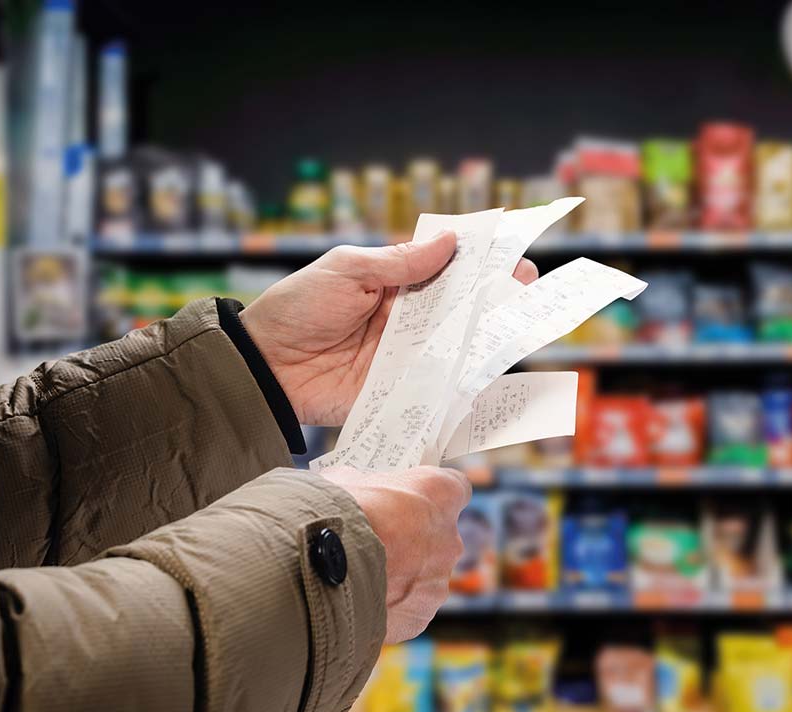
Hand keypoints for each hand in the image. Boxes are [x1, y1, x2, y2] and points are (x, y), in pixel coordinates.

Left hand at [240, 233, 538, 425]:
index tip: (512, 252)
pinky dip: (466, 381)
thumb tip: (450, 241)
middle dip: (495, 296)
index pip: (446, 268)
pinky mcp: (401, 390)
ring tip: (520, 324)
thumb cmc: (297, 308)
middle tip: (526, 287)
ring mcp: (407, 356)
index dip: (479, 260)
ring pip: (458, 344)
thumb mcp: (347, 271)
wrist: (265, 367)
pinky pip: (439, 385)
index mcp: (394, 282)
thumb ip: (400, 262)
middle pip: (461, 307)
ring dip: (488, 336)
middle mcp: (407, 319)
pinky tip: (493, 373)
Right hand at [320, 465, 470, 642]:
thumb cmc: (336, 514)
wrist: (318, 568)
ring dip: (401, 575)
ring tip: (362, 574)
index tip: (413, 499)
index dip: (431, 495)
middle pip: (439, 537)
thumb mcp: (346, 481)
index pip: (455, 487)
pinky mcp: (420, 615)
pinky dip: (389, 605)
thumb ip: (366, 485)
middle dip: (412, 539)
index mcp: (439, 495)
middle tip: (379, 540)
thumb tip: (355, 488)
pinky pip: (408, 608)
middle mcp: (449, 538)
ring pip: (424, 576)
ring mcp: (437, 581)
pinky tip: (361, 598)